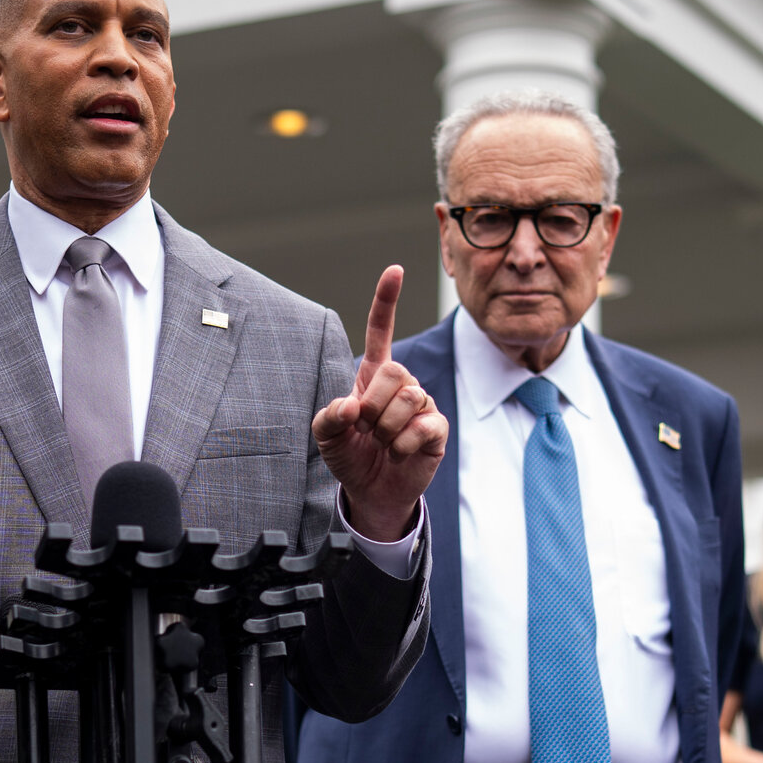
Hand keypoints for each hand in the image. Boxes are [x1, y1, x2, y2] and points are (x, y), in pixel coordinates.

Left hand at [312, 267, 447, 541]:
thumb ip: (329, 417)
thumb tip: (352, 406)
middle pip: (395, 370)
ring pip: (410, 398)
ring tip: (382, 442)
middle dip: (374, 404)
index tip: (395, 271)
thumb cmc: (350, 455)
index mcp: (372, 376)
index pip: (381, 331)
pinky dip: (403, 444)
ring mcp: (422, 406)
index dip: (387, 301)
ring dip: (387, 428)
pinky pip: (424, 426)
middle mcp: (401, 385)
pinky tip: (399, 453)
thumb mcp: (326, 436)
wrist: (370, 491)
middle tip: (367, 428)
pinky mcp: (436, 430)